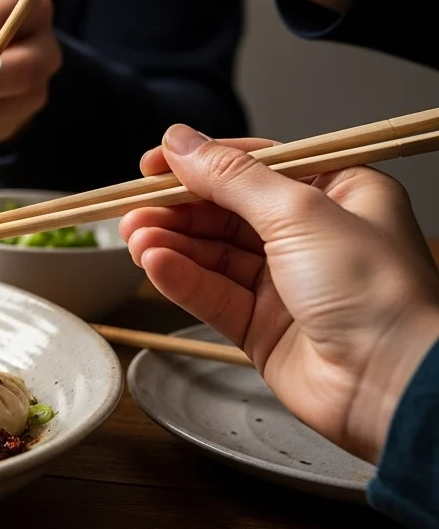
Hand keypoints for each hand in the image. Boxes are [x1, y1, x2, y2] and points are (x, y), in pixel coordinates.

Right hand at [123, 125, 438, 462]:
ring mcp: (286, 285)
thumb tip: (180, 142)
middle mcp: (312, 237)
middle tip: (132, 208)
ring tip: (134, 238)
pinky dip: (180, 277)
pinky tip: (154, 264)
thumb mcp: (300, 213)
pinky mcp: (263, 328)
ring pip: (212, 254)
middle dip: (177, 208)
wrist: (396, 386)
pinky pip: (212, 294)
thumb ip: (231, 177)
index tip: (152, 164)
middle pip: (226, 211)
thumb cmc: (377, 292)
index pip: (256, 166)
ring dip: (170, 243)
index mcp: (339, 194)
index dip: (201, 163)